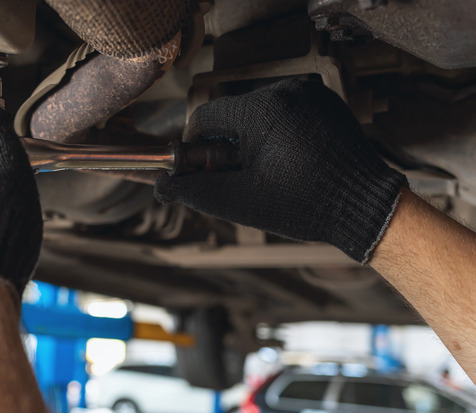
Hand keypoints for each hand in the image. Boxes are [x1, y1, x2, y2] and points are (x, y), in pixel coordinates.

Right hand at [155, 79, 406, 262]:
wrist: (366, 206)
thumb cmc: (305, 204)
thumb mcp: (241, 202)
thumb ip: (195, 191)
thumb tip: (161, 186)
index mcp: (263, 109)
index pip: (207, 116)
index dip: (196, 145)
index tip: (200, 168)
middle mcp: (287, 91)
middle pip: (232, 115)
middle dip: (227, 145)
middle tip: (239, 177)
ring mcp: (311, 94)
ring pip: (258, 114)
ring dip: (253, 139)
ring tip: (269, 172)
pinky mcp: (326, 103)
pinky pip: (286, 112)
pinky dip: (278, 134)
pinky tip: (289, 162)